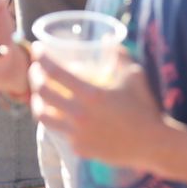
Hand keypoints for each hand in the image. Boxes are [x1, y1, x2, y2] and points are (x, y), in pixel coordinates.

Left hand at [29, 47, 159, 166]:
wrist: (152, 145)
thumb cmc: (145, 108)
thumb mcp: (134, 76)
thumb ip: (120, 56)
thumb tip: (109, 39)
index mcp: (91, 94)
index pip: (55, 72)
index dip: (42, 57)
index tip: (37, 49)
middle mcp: (79, 115)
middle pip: (42, 92)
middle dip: (34, 76)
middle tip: (36, 68)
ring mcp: (77, 134)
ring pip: (43, 115)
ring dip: (37, 100)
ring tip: (40, 92)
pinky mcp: (78, 148)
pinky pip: (59, 131)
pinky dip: (56, 119)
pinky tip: (58, 113)